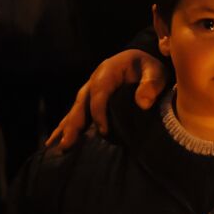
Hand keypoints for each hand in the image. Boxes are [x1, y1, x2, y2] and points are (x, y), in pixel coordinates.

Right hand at [46, 49, 167, 149]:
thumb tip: (143, 103)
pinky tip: (56, 141)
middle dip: (74, 123)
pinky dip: (67, 127)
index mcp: (108, 69)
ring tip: (57, 146)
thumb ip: (151, 84)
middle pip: (81, 101)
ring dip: (67, 128)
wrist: (145, 66)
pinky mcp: (90, 100)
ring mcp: (90, 89)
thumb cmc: (150, 70)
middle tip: (66, 143)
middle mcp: (95, 79)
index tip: (104, 131)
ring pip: (75, 109)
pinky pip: (76, 114)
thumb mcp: (156, 73)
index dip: (99, 112)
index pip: (100, 92)